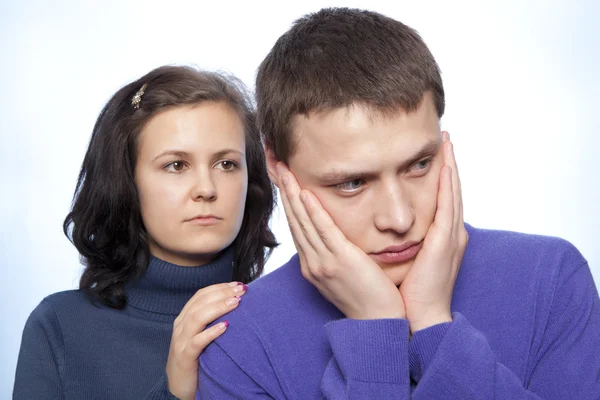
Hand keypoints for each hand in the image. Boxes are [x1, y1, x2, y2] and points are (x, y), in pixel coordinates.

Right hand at [166, 282, 246, 399]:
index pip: (201, 295)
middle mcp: (181, 326)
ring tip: (236, 302)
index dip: (220, 287)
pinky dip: (211, 332)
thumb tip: (236, 303)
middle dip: (222, 293)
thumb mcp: (201, 334)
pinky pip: (197, 342)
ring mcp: (181, 341)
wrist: (179, 386)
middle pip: (200, 302)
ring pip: (197, 318)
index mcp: (185, 318)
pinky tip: (225, 326)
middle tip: (241, 290)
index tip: (238, 284)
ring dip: (218, 307)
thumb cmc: (196, 357)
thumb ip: (212, 320)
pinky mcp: (184, 357)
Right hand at [276, 163, 404, 319]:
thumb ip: (335, 254)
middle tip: (275, 165)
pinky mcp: (341, 261)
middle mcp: (312, 262)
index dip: (288, 201)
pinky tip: (304, 193)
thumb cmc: (366, 299)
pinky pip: (323, 231)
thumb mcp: (343, 275)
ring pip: (303, 221)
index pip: (297, 226)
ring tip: (284, 170)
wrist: (379, 324)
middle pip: (294, 219)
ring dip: (292, 193)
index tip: (282, 179)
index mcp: (312, 265)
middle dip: (283, 190)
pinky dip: (312, 211)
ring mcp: (323, 263)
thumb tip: (333, 237)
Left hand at [400, 131, 467, 332]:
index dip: (441, 175)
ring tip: (448, 142)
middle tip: (446, 137)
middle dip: (449, 163)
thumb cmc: (410, 292)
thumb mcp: (407, 260)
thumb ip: (403, 240)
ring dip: (451, 165)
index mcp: (440, 237)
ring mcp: (450, 237)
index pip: (441, 198)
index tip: (435, 152)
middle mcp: (449, 233)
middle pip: (451, 190)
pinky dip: (449, 185)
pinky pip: (447, 207)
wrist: (420, 317)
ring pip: (452, 192)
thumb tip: (384, 228)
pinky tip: (446, 166)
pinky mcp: (444, 242)